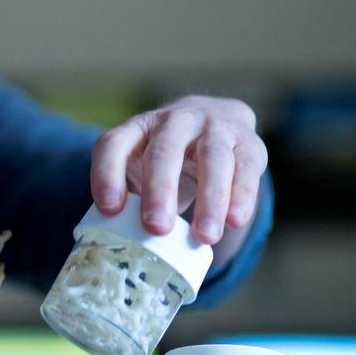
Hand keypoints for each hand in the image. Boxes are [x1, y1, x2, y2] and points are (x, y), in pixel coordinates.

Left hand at [90, 96, 266, 251]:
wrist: (218, 116)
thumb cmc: (168, 154)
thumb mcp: (141, 163)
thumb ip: (129, 193)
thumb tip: (117, 238)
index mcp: (137, 129)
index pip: (113, 146)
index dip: (107, 176)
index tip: (108, 210)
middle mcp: (174, 122)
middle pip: (164, 152)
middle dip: (159, 191)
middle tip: (156, 227)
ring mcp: (213, 127)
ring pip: (212, 159)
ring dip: (209, 199)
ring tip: (205, 236)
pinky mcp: (248, 143)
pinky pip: (245, 168)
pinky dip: (242, 196)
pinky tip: (234, 221)